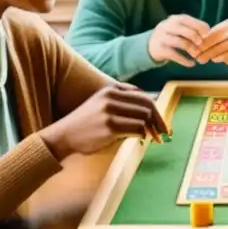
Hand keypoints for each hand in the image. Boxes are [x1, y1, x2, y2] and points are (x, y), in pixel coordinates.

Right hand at [41, 83, 163, 159]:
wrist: (63, 136)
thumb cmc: (87, 122)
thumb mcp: (102, 102)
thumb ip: (123, 100)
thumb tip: (150, 108)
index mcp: (111, 89)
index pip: (143, 97)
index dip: (157, 110)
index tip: (163, 123)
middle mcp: (111, 98)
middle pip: (147, 106)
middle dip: (159, 121)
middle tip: (164, 133)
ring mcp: (110, 112)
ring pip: (143, 118)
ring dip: (150, 130)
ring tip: (151, 138)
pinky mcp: (110, 127)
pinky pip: (136, 129)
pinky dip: (141, 135)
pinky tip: (139, 139)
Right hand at [148, 14, 208, 66]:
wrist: (148, 45)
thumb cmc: (170, 36)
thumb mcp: (178, 28)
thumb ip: (190, 29)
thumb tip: (208, 36)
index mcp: (174, 19)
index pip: (189, 20)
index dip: (200, 27)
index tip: (207, 35)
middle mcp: (167, 26)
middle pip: (185, 30)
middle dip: (196, 38)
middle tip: (202, 45)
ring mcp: (163, 38)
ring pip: (180, 42)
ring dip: (191, 49)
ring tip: (197, 55)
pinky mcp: (160, 50)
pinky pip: (175, 55)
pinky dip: (185, 61)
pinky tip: (191, 64)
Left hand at [196, 19, 227, 68]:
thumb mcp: (222, 38)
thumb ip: (211, 39)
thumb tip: (195, 45)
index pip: (214, 31)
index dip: (204, 40)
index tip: (194, 47)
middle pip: (219, 38)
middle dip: (206, 48)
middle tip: (196, 55)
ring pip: (225, 46)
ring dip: (212, 53)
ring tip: (202, 59)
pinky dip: (223, 57)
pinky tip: (215, 60)